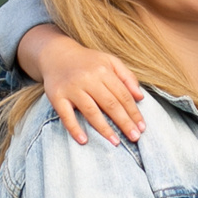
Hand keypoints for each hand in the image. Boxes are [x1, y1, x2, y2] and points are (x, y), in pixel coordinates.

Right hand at [17, 26, 145, 145]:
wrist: (56, 54)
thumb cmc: (87, 62)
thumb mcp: (109, 62)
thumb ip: (127, 77)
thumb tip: (140, 97)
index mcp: (103, 71)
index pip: (123, 95)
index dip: (133, 112)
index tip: (142, 127)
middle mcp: (88, 79)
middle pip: (110, 104)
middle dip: (124, 122)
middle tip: (135, 137)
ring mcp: (72, 88)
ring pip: (91, 111)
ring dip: (104, 129)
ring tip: (116, 142)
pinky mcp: (57, 97)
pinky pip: (66, 116)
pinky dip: (74, 128)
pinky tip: (84, 140)